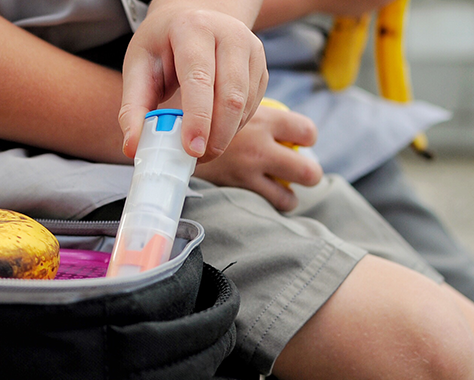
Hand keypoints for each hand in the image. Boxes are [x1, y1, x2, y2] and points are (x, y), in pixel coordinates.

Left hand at [120, 2, 267, 163]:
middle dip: (215, 135)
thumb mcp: (138, 66)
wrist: (191, 19)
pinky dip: (233, 127)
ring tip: (200, 148)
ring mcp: (251, 50)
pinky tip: (214, 130)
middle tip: (196, 158)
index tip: (191, 149)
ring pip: (245, 105)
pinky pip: (252, 107)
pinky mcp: (261, 67)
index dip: (198, 117)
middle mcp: (229, 34)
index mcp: (193, 28)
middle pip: (231, 95)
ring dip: (224, 135)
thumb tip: (133, 147)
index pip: (199, 78)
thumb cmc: (162, 45)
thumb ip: (133, 107)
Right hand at [192, 105, 321, 210]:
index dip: (306, 138)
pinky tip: (259, 197)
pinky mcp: (235, 189)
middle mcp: (261, 147)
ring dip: (288, 195)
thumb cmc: (195, 112)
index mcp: (264, 119)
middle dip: (307, 173)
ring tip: (280, 190)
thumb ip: (247, 108)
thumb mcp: (225, 101)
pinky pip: (265, 204)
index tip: (298, 141)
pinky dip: (268, 204)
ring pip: (289, 197)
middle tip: (297, 171)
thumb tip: (261, 112)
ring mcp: (250, 172)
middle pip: (307, 170)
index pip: (306, 131)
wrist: (165, 134)